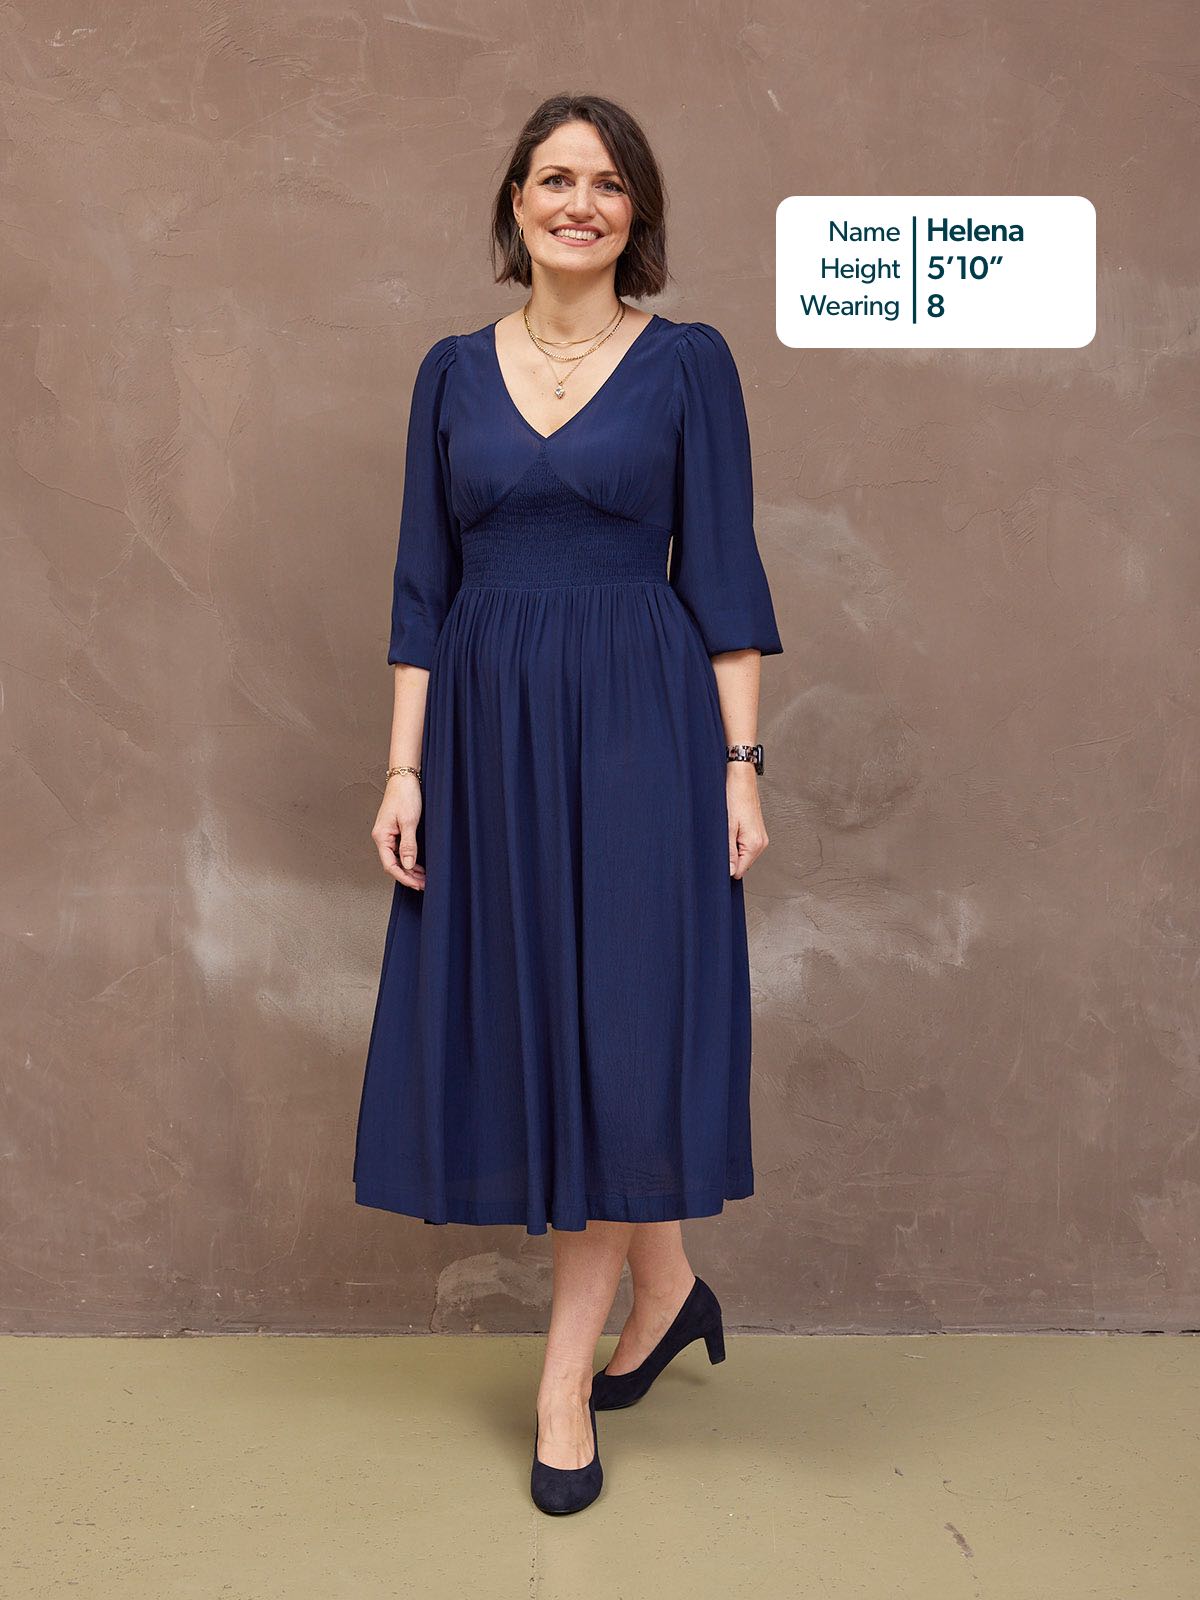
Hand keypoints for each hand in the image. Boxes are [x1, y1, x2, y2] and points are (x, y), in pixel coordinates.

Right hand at [372, 773, 424, 888]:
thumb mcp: (409, 822)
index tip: (416, 884)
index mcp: (381, 836)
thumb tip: (408, 865)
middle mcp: (382, 837)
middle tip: (423, 884)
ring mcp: (388, 835)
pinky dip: (409, 860)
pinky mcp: (395, 831)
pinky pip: (400, 851)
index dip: (403, 877)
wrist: (404, 778)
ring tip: (423, 878)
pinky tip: (419, 865)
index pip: (390, 865)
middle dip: (408, 876)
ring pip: (397, 859)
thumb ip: (408, 845)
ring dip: (409, 869)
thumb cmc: (405, 796)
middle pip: (393, 864)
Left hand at [726, 764, 768, 878]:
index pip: (739, 871)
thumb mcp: (727, 827)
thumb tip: (730, 872)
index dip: (726, 868)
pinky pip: (745, 845)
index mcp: (754, 844)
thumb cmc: (734, 797)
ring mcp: (760, 837)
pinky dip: (735, 842)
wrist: (741, 778)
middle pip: (742, 864)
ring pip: (742, 854)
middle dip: (729, 858)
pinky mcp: (756, 831)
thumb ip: (729, 852)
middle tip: (719, 840)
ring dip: (732, 849)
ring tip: (725, 831)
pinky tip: (730, 829)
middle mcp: (761, 843)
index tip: (716, 859)